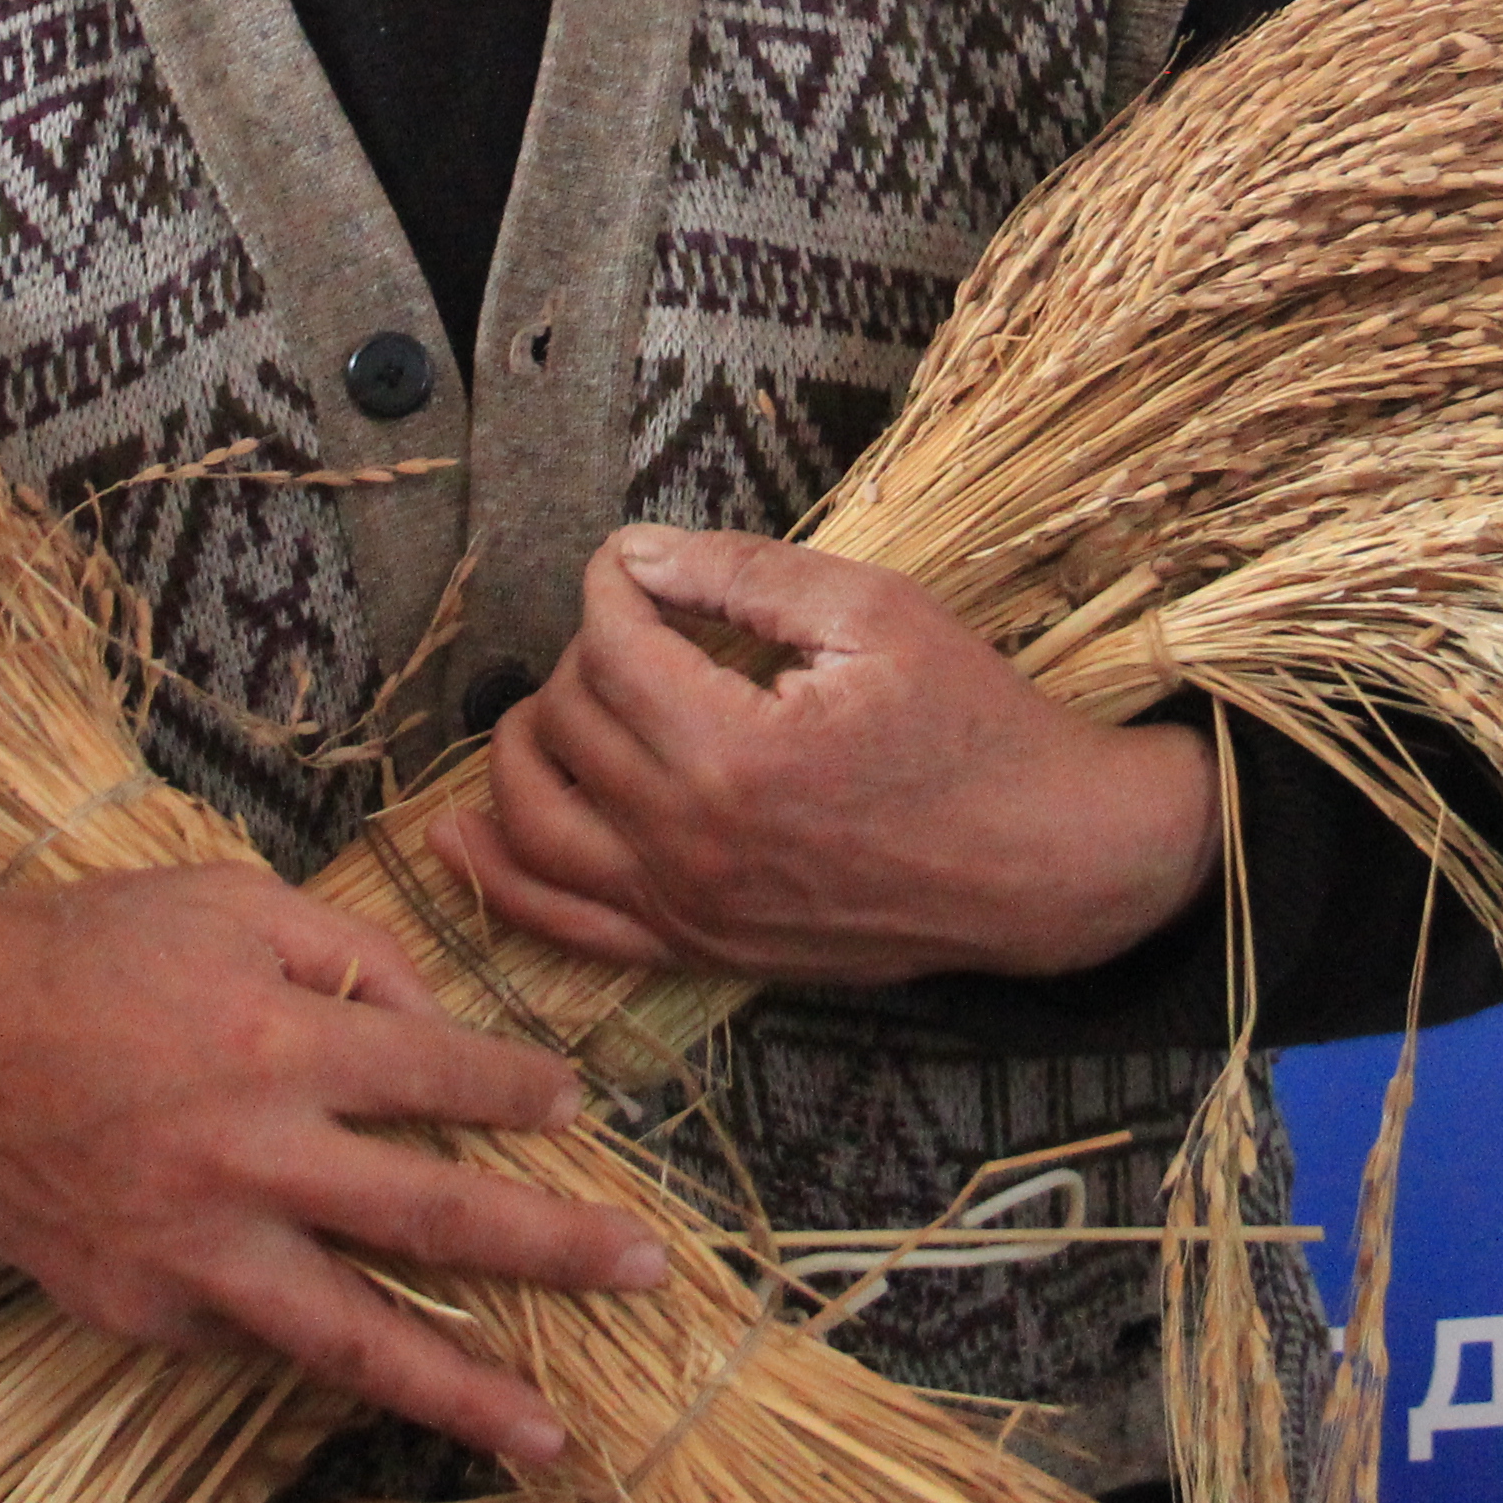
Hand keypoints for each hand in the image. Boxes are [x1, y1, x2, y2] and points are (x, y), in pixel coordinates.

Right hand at [0, 864, 666, 1461]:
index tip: (577, 1107)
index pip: (445, 1075)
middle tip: (646, 1269)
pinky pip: (257, 1334)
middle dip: (556, 1247)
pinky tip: (386, 1365)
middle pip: (440, 1217)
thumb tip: (437, 1025)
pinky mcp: (148, 1312)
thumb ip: (346, 952)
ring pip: (359, 1337)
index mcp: (277, 1037)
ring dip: (467, 1388)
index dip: (523, 1090)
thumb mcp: (224, 898)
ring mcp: (198, 1250)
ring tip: (553, 1435)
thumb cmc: (84, 952)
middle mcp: (251, 1155)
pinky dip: (321, 1344)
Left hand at [430, 527, 1221, 988]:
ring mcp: (692, 909)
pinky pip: (567, 926)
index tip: (634, 563)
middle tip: (630, 626)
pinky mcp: (702, 950)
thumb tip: (638, 552)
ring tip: (541, 705)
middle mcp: (695, 842)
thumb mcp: (875, 613)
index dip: (611, 584)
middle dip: (578, 655)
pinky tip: (460, 836)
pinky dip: (500, 878)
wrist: (1043, 860)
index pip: (612, 644)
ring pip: (536, 824)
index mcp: (736, 750)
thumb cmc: (973, 726)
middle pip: (566, 724)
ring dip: (515, 751)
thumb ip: (743, 574)